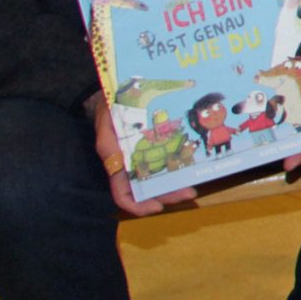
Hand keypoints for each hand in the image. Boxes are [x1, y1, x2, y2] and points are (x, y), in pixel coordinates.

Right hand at [92, 94, 191, 215]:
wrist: (115, 92)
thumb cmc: (109, 104)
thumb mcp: (106, 117)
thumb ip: (109, 135)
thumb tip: (115, 156)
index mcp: (115, 161)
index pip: (122, 194)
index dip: (137, 206)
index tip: (157, 207)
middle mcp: (129, 164)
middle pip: (148, 190)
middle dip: (168, 195)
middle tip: (190, 193)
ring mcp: (143, 156)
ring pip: (159, 179)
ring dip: (175, 185)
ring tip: (194, 185)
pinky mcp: (154, 147)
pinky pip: (166, 162)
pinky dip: (177, 166)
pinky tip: (189, 165)